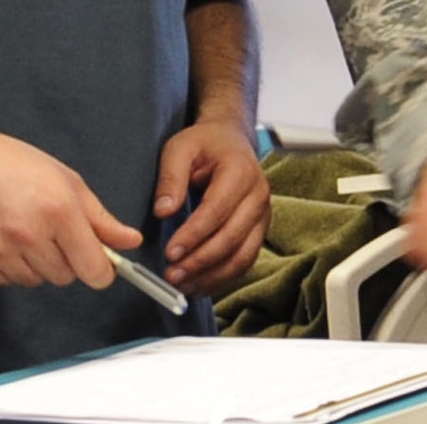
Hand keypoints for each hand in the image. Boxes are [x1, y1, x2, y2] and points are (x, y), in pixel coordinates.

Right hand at [0, 128, 141, 287]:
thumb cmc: (11, 163)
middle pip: (64, 277)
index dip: (99, 269)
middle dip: (62, 258)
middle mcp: (28, 237)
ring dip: (32, 263)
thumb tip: (131, 241)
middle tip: (45, 228)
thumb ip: (99, 217)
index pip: (94, 272)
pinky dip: (4, 265)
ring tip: (16, 228)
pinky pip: (2, 281)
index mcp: (57, 212)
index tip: (94, 260)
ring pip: (33, 280)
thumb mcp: (64, 180)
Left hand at [153, 118, 269, 293]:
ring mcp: (263, 217)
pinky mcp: (258, 232)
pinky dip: (222, 278)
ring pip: (242, 256)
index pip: (216, 211)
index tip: (170, 252)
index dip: (193, 235)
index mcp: (240, 171)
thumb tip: (163, 212)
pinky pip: (244, 262)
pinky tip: (198, 285)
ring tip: (181, 284)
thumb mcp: (179, 148)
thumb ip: (171, 177)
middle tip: (172, 274)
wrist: (230, 141)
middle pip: (232, 238)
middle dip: (200, 261)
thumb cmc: (204, 144)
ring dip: (211, 275)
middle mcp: (258, 196)